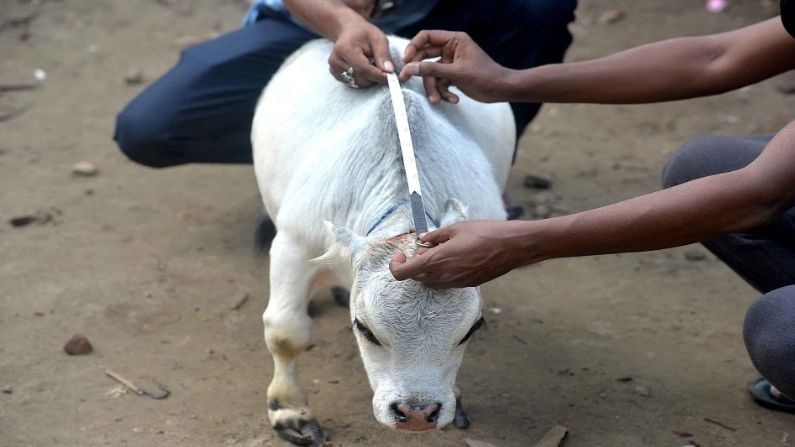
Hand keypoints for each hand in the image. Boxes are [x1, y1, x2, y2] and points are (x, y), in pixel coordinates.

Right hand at [328, 20, 393, 87]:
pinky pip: (354, 83)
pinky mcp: (336, 75)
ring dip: (370, 77)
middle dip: (375, 76)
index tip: (392, 77)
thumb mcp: (378, 38)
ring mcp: (334, 69)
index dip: (378, 75)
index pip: (363, 68)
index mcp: (344, 48)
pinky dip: (364, 78)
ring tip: (372, 63)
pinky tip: (364, 67)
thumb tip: (389, 71)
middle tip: (383, 66)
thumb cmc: (364, 34)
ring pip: (359, 82)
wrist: (348, 32)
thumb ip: (383, 54)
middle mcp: (336, 60)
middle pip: (361, 78)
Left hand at [389, 220, 534, 287]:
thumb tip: (423, 240)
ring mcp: (455, 283)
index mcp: (436, 261)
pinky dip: (442, 273)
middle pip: (416, 277)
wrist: (512, 247)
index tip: (401, 254)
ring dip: (428, 270)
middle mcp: (443, 276)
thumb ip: (435, 236)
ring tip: (440, 251)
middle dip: (414, 264)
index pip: (402, 273)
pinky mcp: (466, 284)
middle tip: (424, 248)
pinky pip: (445, 282)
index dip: (396, 265)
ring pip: (430, 282)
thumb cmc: (485, 233)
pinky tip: (454, 257)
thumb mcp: (456, 228)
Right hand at [399, 30, 512, 103]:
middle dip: (421, 72)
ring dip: (434, 88)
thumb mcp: (456, 73)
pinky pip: (440, 82)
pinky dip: (444, 92)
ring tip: (438, 100)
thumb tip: (409, 68)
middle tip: (405, 80)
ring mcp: (451, 63)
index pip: (426, 37)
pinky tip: (454, 99)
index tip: (406, 61)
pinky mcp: (453, 75)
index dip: (413, 47)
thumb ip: (431, 70)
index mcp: (454, 40)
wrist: (502, 90)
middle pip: (425, 57)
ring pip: (432, 74)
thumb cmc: (485, 77)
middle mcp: (451, 49)